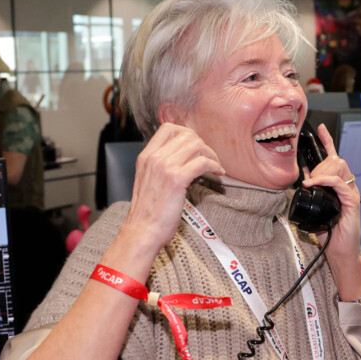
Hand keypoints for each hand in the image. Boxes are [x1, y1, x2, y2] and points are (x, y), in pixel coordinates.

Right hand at [120, 122, 224, 257]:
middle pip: (186, 135)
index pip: (168, 128)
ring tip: (216, 166)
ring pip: (196, 145)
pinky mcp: (176, 179)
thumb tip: (181, 158)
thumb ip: (159, 166)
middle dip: (203, 145)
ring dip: (211, 155)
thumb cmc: (147, 212)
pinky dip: (214, 165)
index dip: (187, 133)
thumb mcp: (148, 180)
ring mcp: (165, 167)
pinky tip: (218, 173)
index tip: (196, 146)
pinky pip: (202, 162)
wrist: (142, 231)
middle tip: (210, 158)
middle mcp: (154, 157)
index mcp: (146, 156)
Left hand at [300, 123, 360, 297]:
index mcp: (338, 186)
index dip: (327, 142)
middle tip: (308, 178)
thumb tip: (302, 177)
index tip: (321, 129)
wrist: (339, 251)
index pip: (334, 158)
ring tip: (311, 182)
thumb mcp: (314, 207)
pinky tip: (314, 184)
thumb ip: (311, 191)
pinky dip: (326, 180)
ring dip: (322, 171)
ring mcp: (351, 193)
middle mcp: (347, 186)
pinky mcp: (352, 202)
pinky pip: (340, 183)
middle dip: (320, 164)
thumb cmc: (328, 232)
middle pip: (336, 160)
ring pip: (340, 167)